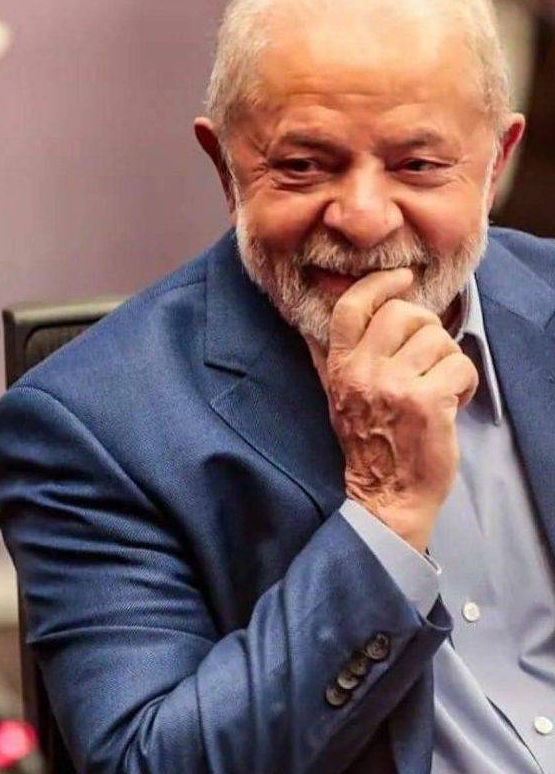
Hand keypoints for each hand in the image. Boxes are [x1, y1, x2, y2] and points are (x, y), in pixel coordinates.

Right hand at [307, 269, 477, 553]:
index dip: (379, 284)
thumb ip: (328, 360)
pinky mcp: (427, 403)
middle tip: (427, 356)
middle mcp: (363, 372)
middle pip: (405, 313)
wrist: (387, 495)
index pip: (352, 307)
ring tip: (437, 387)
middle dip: (427, 329)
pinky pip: (461, 365)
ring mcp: (394, 386)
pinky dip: (465, 384)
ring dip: (447, 362)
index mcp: (341, 367)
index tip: (401, 279)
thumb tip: (309, 327)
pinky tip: (451, 403)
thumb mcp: (336, 397)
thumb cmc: (368, 445)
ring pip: (439, 339)